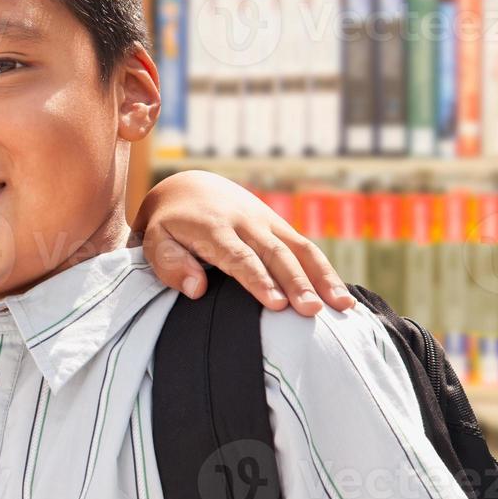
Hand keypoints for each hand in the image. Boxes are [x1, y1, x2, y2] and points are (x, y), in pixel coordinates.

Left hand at [130, 170, 354, 314]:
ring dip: (322, 278)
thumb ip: (169, 263)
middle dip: (296, 283)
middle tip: (311, 311)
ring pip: (299, 249)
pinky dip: (325, 272)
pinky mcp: (279, 226)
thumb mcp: (155, 239)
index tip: (276, 304)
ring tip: (342, 307)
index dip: (258, 280)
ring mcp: (267, 222)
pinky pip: (306, 248)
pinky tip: (342, 298)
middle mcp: (246, 222)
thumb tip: (196, 289)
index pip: (239, 257)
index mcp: (214, 228)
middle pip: (276, 254)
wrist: (189, 186)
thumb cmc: (169, 223)